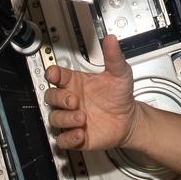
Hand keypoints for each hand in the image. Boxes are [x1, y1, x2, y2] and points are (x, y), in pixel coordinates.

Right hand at [44, 35, 139, 150]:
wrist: (129, 120)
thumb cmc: (120, 96)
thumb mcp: (120, 74)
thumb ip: (113, 57)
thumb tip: (111, 39)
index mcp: (76, 83)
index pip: (56, 75)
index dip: (53, 73)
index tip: (55, 74)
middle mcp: (71, 100)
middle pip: (50, 96)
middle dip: (59, 98)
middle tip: (74, 100)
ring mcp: (72, 118)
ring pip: (54, 118)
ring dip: (65, 118)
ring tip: (81, 117)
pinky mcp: (76, 136)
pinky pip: (62, 140)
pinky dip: (68, 138)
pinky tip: (80, 134)